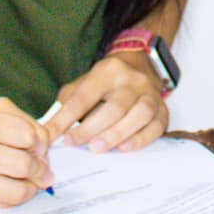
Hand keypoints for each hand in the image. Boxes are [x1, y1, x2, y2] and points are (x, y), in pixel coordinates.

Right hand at [0, 97, 51, 207]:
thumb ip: (21, 120)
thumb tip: (46, 146)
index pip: (22, 134)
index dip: (39, 142)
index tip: (40, 146)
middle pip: (19, 165)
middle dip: (40, 169)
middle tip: (43, 169)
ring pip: (11, 192)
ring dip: (30, 188)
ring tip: (32, 182)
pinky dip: (11, 199)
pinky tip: (12, 188)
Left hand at [43, 53, 170, 152]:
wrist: (141, 65)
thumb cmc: (107, 82)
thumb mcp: (84, 83)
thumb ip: (68, 103)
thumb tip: (50, 130)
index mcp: (108, 71)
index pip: (84, 97)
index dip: (66, 118)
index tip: (52, 136)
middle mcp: (132, 80)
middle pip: (115, 107)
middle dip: (92, 128)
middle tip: (75, 143)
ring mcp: (151, 94)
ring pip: (139, 115)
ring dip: (117, 134)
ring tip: (98, 148)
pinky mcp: (163, 110)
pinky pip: (156, 126)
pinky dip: (141, 139)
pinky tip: (124, 149)